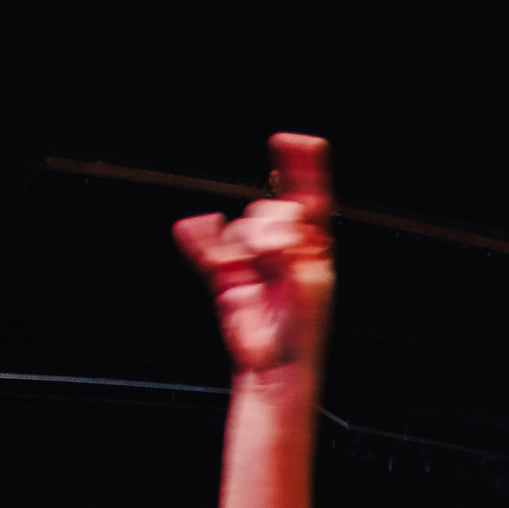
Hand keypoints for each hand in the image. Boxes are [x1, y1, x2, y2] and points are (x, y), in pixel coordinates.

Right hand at [171, 133, 335, 376]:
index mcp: (313, 250)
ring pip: (240, 226)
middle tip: (273, 252)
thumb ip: (296, 255)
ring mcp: (253, 259)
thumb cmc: (302, 333)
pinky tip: (196, 228)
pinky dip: (199, 236)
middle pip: (270, 210)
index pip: (311, 200)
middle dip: (268, 224)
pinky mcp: (226, 273)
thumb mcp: (310, 288)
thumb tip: (278, 233)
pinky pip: (207, 245)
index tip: (298, 142)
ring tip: (251, 267)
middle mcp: (283, 249)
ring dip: (242, 241)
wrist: (274, 365)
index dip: (305, 168)